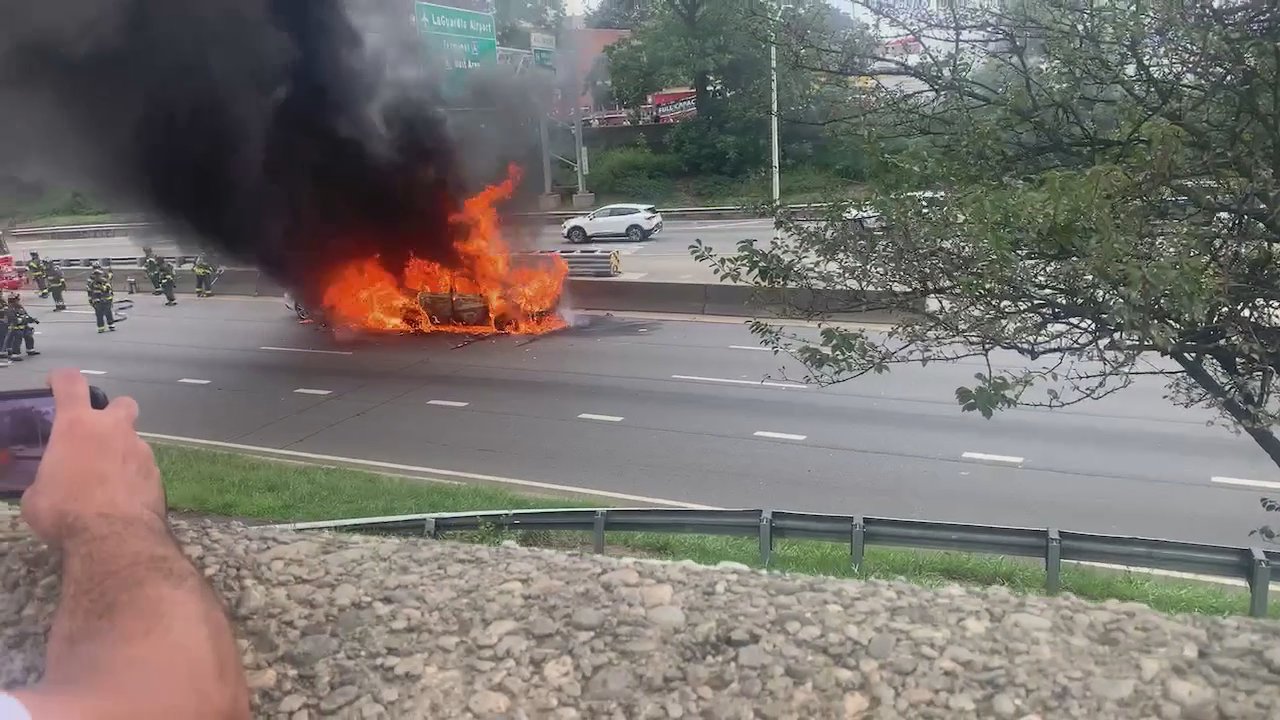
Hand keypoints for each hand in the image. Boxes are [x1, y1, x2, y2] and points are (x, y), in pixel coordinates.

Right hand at [22, 369, 165, 545]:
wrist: (113, 536)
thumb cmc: (65, 511)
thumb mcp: (36, 496)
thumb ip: (45, 480)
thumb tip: (48, 487)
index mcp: (77, 425)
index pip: (71, 383)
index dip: (62, 379)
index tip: (56, 384)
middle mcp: (114, 430)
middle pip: (121, 403)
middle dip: (111, 414)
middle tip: (97, 436)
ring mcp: (140, 450)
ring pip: (134, 440)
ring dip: (121, 452)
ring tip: (106, 481)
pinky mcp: (157, 474)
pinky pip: (143, 468)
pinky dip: (133, 477)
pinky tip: (123, 498)